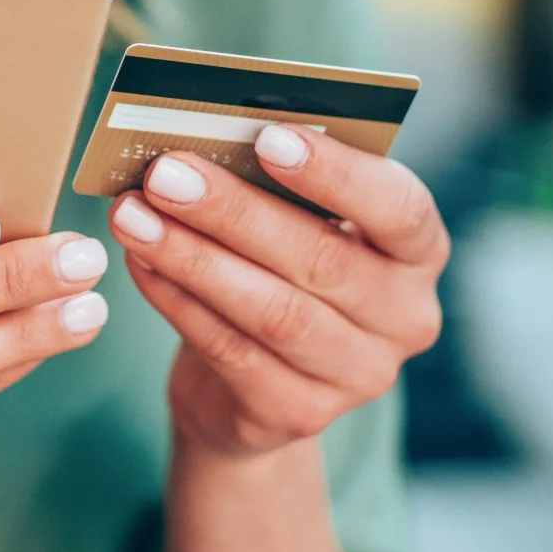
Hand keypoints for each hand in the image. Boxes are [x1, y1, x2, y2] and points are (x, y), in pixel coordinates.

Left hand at [108, 124, 445, 456]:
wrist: (256, 383)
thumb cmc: (280, 268)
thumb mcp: (297, 221)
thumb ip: (272, 184)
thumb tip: (201, 141)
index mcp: (418, 252)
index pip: (399, 210)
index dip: (336, 174)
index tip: (267, 137)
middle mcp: (406, 318)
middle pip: (320, 260)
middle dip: (233, 212)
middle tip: (166, 175)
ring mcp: (360, 375)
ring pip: (273, 312)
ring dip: (194, 259)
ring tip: (134, 216)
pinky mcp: (301, 414)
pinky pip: (232, 352)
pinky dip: (178, 302)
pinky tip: (140, 264)